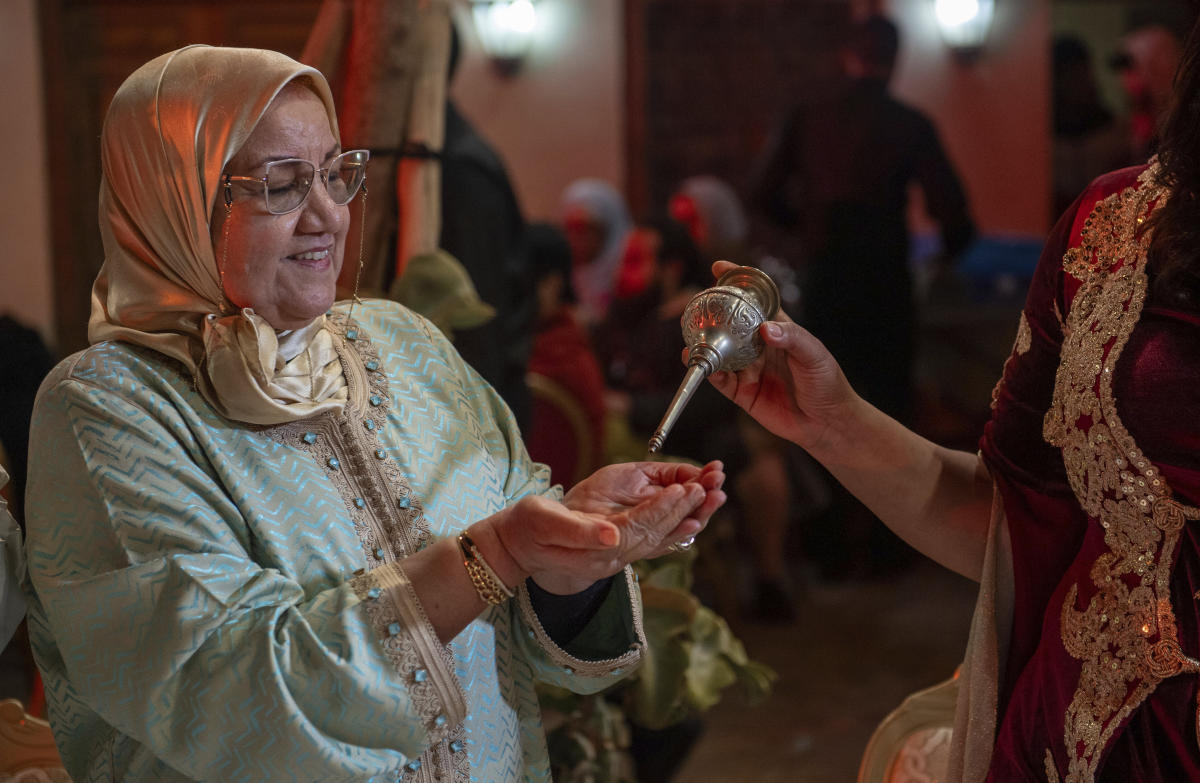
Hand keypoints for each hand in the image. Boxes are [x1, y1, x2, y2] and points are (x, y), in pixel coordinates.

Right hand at [482, 461, 724, 594]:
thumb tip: (613, 536)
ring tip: (710, 496)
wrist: (514, 547)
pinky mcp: (615, 552)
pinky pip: (651, 541)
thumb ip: (577, 530)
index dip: (664, 508)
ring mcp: (615, 559)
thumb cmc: (525, 528)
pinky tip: (690, 517)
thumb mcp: (544, 523)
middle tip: (711, 486)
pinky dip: (674, 527)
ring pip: (659, 538)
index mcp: (596, 551)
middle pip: (657, 534)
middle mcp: (612, 560)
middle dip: (686, 510)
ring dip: (686, 517)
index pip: (640, 528)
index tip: (686, 488)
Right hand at [705, 260, 859, 451]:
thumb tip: (766, 329)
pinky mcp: (743, 393)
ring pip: (721, 352)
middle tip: (695, 304)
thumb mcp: (814, 355)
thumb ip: (792, 339)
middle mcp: (759, 347)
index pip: (755, 301)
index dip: (737, 283)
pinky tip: (700, 363)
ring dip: (704, 343)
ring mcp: (749, 369)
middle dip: (711, 313)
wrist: (828, 423)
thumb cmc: (827, 383)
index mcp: (778, 329)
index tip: (718, 267)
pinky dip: (709, 372)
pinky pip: (721, 381)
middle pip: (730, 325)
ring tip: (690, 334)